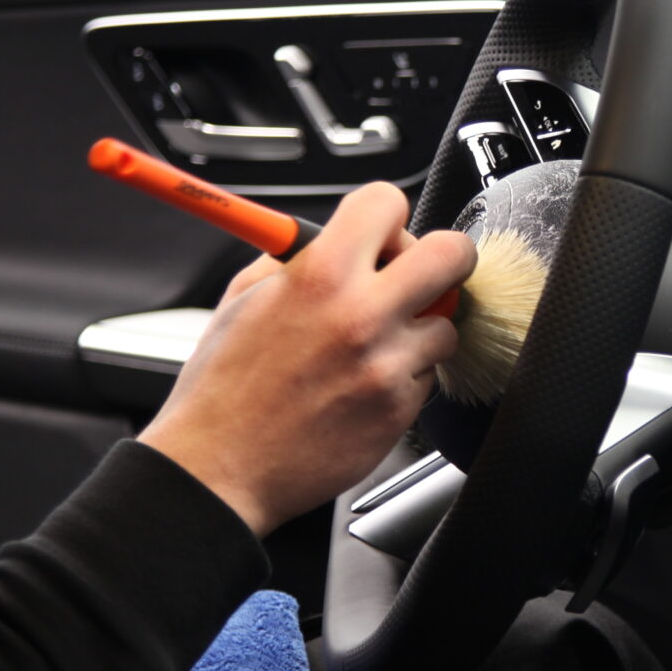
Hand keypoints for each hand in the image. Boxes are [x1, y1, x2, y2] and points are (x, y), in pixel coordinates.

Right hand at [138, 183, 474, 537]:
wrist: (219, 468)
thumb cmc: (224, 389)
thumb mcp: (242, 298)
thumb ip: (295, 259)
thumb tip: (333, 237)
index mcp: (320, 275)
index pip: (388, 203)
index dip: (385, 217)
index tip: (380, 235)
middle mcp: (362, 314)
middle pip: (452, 253)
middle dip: (439, 259)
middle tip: (419, 275)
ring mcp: (387, 366)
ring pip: (445, 324)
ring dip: (417, 329)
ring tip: (370, 345)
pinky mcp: (400, 410)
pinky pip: (426, 375)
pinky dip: (402, 376)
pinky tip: (359, 386)